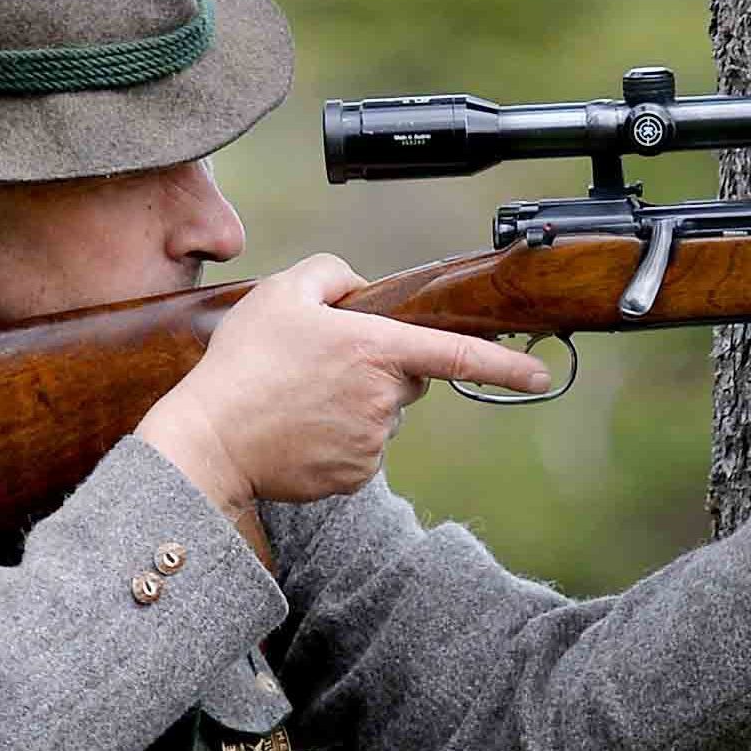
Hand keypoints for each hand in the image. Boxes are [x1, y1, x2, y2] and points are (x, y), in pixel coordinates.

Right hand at [135, 255, 554, 520]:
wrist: (210, 440)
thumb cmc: (243, 365)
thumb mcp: (281, 292)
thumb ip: (332, 274)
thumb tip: (360, 288)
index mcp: (374, 350)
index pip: (454, 354)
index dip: (503, 363)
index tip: (541, 373)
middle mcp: (383, 400)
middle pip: (407, 380)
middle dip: (380, 370)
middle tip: (321, 366)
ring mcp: (373, 443)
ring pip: (383, 416)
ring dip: (355, 406)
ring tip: (299, 400)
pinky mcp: (356, 477)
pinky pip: (363, 451)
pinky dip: (339, 441)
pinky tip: (301, 431)